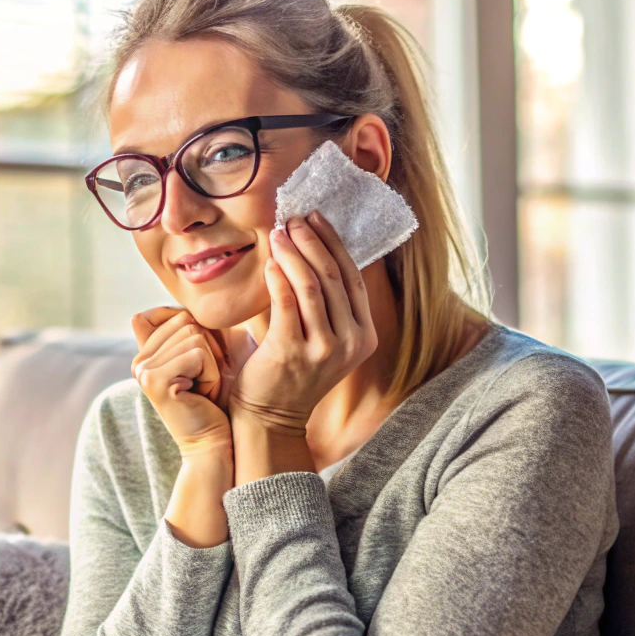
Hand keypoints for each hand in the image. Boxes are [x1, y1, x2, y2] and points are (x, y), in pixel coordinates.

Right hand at [132, 307, 233, 547]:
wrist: (212, 445)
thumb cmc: (213, 404)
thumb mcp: (198, 361)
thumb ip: (180, 334)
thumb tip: (145, 312)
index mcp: (145, 355)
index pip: (178, 315)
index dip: (202, 338)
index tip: (200, 372)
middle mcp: (139, 362)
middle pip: (187, 322)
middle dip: (208, 351)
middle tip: (202, 383)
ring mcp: (143, 370)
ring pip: (194, 335)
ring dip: (211, 364)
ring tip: (202, 389)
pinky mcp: (155, 380)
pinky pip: (197, 353)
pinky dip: (211, 374)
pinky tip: (202, 395)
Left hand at [228, 213, 377, 437]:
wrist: (271, 417)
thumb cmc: (293, 370)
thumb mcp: (324, 337)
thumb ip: (325, 302)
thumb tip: (312, 244)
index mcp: (365, 337)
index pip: (353, 278)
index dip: (334, 243)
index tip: (316, 219)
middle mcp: (350, 343)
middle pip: (332, 277)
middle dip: (311, 241)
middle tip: (292, 219)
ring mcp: (323, 350)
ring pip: (310, 285)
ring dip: (292, 253)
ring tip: (278, 233)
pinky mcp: (292, 353)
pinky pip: (286, 302)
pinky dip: (278, 276)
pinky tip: (270, 261)